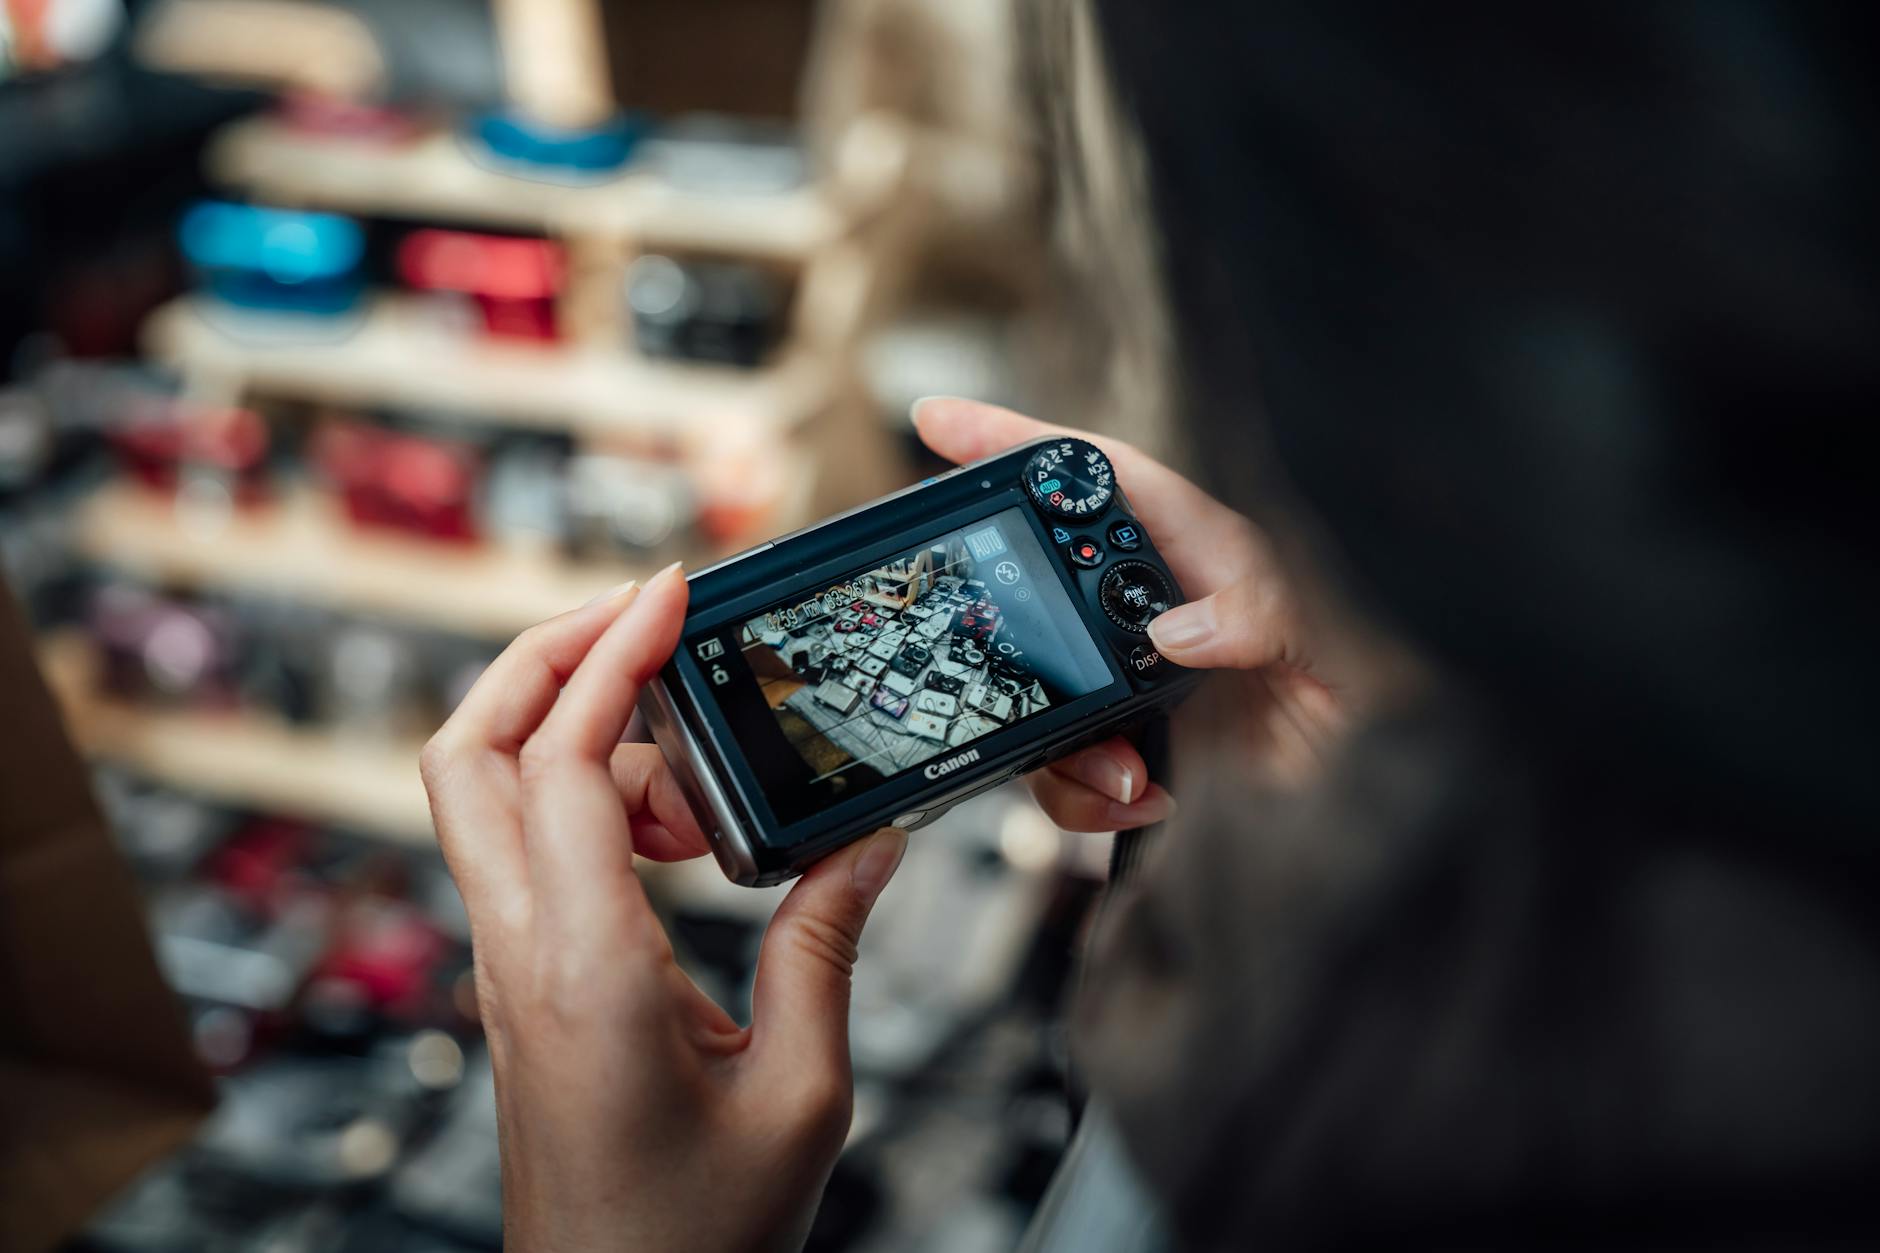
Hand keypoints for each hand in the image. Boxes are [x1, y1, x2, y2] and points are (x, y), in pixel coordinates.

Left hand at [420, 563, 907, 1251]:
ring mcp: (509, 968)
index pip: (563, 765)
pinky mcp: (525, 984)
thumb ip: (824, 949)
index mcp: (585, 973)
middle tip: (642, 618)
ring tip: (699, 771)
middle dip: (544, 655)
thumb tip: (867, 840)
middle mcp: (521, 955)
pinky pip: (527, 848)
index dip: (610, 658)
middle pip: (469, 751)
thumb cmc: (692, 1237)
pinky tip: (680, 836)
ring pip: (489, 793)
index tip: (670, 593)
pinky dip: (588, 800)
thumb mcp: (799, 1093)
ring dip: (578, 734)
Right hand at [913, 398, 1344, 829]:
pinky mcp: (1133, 746)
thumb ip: (1264, 613)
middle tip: (980, 647)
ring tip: (1120, 773)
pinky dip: (1085, 796)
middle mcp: (1155, 608)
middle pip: (1040, 586)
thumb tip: (1179, 627)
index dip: (1015, 441)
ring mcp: (1136, 678)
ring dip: (1060, 743)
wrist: (1383, 793)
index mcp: (1200, 550)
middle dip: (1005, 622)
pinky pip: (1068, 766)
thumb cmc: (1376, 692)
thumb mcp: (1333, 634)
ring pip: (1039, 691)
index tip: (940, 420)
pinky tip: (1136, 801)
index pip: (1095, 477)